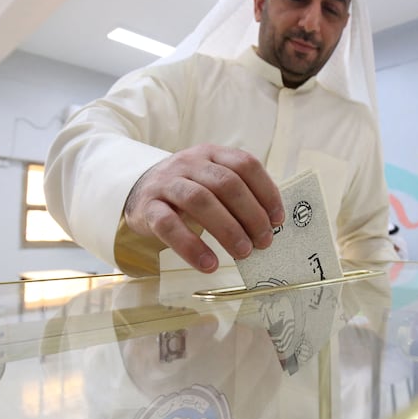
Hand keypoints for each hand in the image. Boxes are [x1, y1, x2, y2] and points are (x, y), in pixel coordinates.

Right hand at [123, 144, 284, 272]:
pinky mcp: (148, 207)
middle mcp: (189, 163)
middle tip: (264, 242)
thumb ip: (238, 194)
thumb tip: (271, 224)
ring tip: (243, 253)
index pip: (245, 164)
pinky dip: (191, 246)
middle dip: (250, 215)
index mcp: (212, 153)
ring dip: (227, 229)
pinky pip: (169, 226)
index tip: (278, 219)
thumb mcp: (212, 181)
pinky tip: (209, 264)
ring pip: (200, 200)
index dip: (266, 191)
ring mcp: (167, 183)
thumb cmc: (187, 191)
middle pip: (226, 183)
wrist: (139, 191)